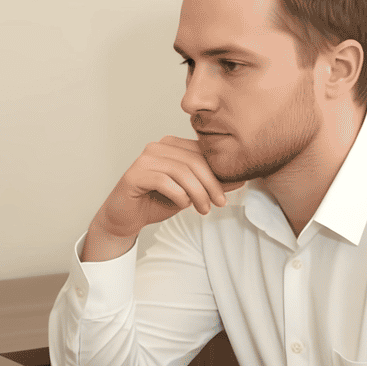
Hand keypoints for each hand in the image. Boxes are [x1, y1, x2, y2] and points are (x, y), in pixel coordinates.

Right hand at [83, 136, 243, 260]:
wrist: (126, 218)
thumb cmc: (155, 202)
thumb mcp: (190, 193)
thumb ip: (210, 184)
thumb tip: (240, 179)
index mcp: (172, 146)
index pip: (202, 153)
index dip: (218, 173)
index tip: (226, 194)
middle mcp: (157, 147)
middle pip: (194, 161)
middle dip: (211, 184)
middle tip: (218, 204)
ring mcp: (145, 159)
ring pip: (182, 171)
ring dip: (197, 193)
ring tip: (203, 209)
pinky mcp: (134, 174)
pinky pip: (164, 181)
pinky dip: (178, 195)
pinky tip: (182, 205)